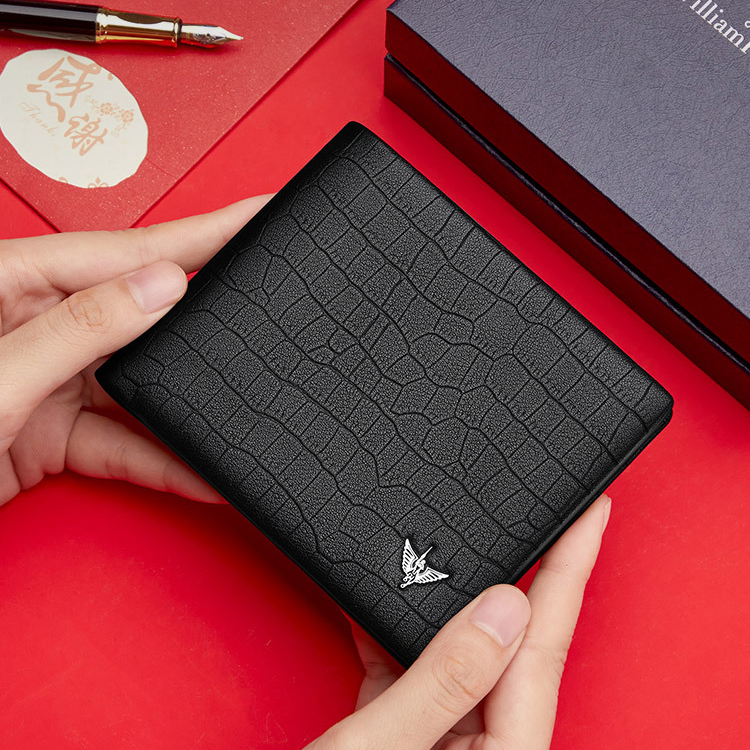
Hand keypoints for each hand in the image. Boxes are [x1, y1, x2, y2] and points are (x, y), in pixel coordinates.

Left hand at [0, 197, 268, 506]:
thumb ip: (78, 330)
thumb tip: (159, 288)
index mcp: (12, 283)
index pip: (128, 251)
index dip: (201, 234)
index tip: (255, 216)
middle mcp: (35, 325)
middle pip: (144, 316)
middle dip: (206, 317)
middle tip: (265, 305)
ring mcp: (47, 382)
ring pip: (141, 387)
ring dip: (188, 407)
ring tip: (242, 401)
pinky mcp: (51, 437)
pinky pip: (123, 443)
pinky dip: (163, 461)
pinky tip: (201, 470)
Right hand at [308, 493, 610, 749]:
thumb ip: (447, 681)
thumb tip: (506, 609)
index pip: (545, 648)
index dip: (571, 570)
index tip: (591, 513)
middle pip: (507, 647)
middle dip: (518, 576)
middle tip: (536, 514)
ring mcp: (444, 744)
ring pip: (457, 655)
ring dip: (445, 602)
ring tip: (453, 546)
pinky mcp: (407, 737)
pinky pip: (412, 673)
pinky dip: (394, 636)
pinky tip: (380, 602)